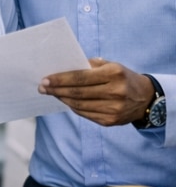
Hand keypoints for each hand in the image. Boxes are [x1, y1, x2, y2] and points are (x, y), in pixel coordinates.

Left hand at [38, 58, 154, 125]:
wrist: (145, 98)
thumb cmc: (121, 77)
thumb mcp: (110, 65)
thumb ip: (89, 66)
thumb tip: (62, 69)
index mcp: (114, 74)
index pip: (80, 77)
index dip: (60, 79)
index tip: (45, 80)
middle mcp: (115, 92)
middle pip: (77, 92)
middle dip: (56, 90)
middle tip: (42, 88)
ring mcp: (114, 108)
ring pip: (79, 105)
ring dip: (62, 99)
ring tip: (52, 93)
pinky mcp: (111, 121)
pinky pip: (85, 114)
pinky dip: (72, 107)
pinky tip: (65, 101)